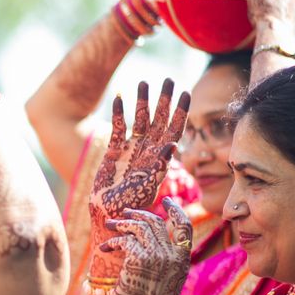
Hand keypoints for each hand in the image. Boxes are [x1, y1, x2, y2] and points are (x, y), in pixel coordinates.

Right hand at [89, 79, 188, 247]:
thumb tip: (172, 145)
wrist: (108, 214)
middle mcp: (148, 150)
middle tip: (168, 80)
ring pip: (139, 120)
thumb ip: (158, 167)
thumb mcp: (146, 188)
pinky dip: (118, 113)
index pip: (174, 130)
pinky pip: (117, 128)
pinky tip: (119, 97)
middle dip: (164, 100)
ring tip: (143, 83)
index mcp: (160, 158)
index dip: (181, 112)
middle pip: (159, 120)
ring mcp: (131, 149)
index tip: (185, 92)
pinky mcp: (113, 151)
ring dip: (142, 102)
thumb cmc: (129, 206)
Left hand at [101, 199, 192, 294]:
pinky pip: (124, 240)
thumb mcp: (165, 283)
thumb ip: (164, 262)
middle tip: (125, 213)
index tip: (166, 200)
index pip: (185, 227)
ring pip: (139, 227)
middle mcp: (173, 256)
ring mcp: (158, 256)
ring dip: (122, 224)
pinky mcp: (140, 259)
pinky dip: (112, 241)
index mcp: (183, 261)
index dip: (175, 211)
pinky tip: (104, 247)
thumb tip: (149, 242)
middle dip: (138, 214)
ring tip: (110, 225)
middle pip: (156, 223)